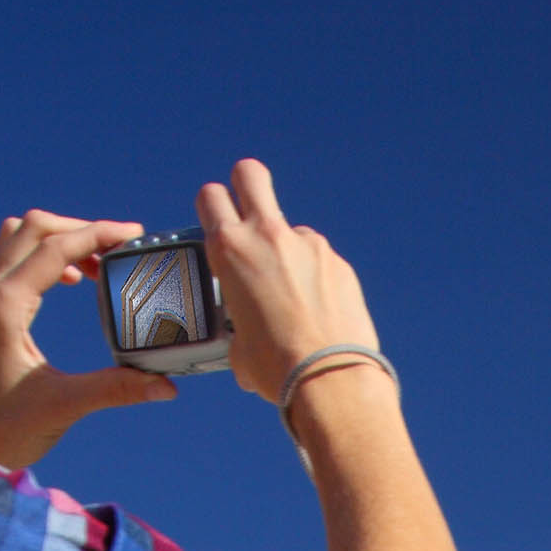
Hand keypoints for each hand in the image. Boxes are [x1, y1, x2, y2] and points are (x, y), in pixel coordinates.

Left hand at [0, 210, 178, 471]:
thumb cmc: (3, 430)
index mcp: (4, 308)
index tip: (135, 234)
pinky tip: (75, 282)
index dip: (98, 233)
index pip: (54, 248)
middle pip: (32, 228)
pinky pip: (14, 261)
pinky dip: (46, 257)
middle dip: (79, 228)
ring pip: (18, 239)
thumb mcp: (64, 406)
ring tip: (99, 263)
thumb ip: (116, 389)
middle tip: (120, 245)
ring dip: (59, 238)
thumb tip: (167, 385)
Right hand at [196, 159, 383, 408]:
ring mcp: (309, 245)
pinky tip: (319, 312)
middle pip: (249, 173)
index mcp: (230, 249)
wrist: (328, 377)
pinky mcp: (339, 262)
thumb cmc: (274, 365)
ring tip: (294, 298)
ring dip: (288, 250)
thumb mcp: (234, 341)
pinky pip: (320, 260)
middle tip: (249, 207)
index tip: (219, 220)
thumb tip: (246, 334)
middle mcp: (268, 236)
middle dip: (246, 182)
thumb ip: (236, 317)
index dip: (213, 205)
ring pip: (292, 230)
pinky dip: (316, 278)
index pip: (210, 196)